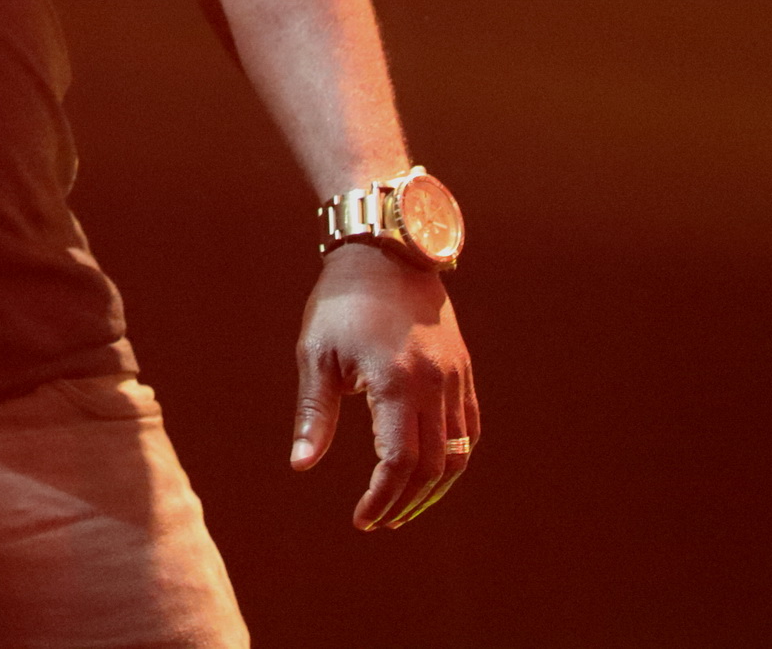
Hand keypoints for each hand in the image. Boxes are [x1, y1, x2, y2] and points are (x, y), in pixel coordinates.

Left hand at [291, 241, 477, 528]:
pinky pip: (469, 429)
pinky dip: (454, 458)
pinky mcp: (464, 371)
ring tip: (402, 505)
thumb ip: (314, 414)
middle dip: (404, 502)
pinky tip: (430, 472)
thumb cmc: (340, 303)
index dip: (381, 497)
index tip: (362, 519)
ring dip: (432, 488)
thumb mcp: (316, 356)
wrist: (386, 252)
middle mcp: (432, 384)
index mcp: (393, 381)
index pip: (397, 461)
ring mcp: (454, 378)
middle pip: (430, 467)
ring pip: (457, 454)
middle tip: (379, 519)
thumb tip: (301, 466)